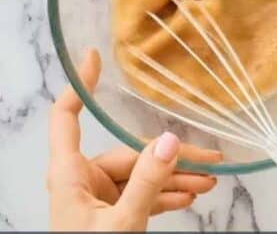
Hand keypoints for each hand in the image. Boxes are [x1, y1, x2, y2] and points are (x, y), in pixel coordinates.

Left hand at [48, 49, 221, 230]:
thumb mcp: (123, 223)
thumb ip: (147, 182)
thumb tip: (169, 141)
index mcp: (69, 174)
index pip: (66, 117)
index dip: (80, 85)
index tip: (94, 58)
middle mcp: (81, 181)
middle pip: (127, 153)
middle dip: (171, 158)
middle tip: (209, 161)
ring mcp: (98, 198)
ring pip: (141, 176)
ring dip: (175, 179)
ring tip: (210, 182)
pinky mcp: (112, 215)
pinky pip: (142, 195)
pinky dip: (166, 196)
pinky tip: (192, 196)